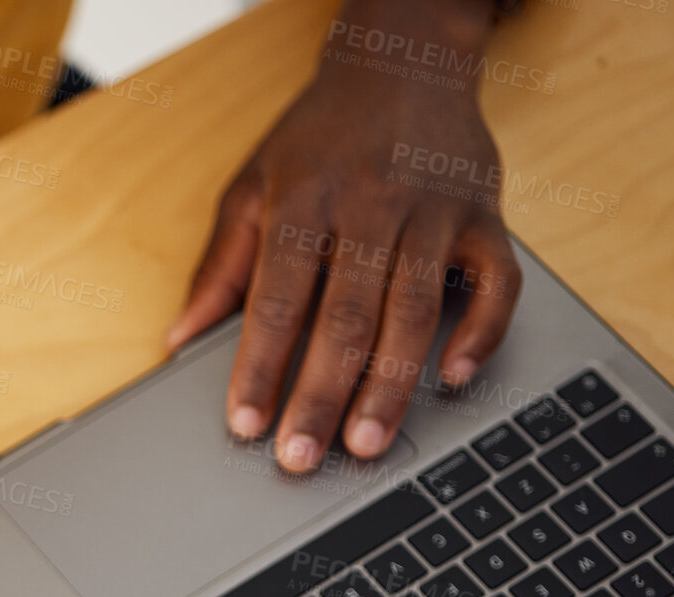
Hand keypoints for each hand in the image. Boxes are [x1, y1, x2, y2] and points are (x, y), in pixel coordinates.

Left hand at [168, 0, 519, 472]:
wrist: (401, 62)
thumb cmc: (316, 138)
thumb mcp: (250, 188)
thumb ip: (219, 268)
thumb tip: (177, 341)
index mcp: (302, 203)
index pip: (276, 301)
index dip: (259, 368)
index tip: (245, 426)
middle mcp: (370, 207)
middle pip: (345, 317)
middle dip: (320, 395)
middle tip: (302, 458)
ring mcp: (433, 212)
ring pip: (414, 312)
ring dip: (390, 386)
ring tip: (367, 444)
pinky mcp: (485, 216)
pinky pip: (496, 283)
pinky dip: (480, 333)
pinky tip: (454, 379)